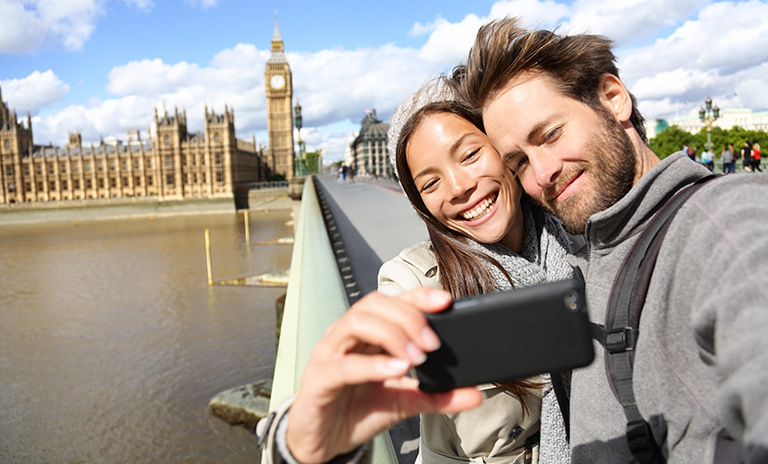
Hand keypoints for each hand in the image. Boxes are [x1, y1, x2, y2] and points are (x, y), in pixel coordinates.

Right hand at [285, 287, 483, 463]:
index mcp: (366, 334)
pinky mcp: (318, 379)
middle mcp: (345, 336)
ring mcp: (328, 354)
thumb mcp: (404, 402)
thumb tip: (475, 394)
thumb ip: (437, 396)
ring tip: (416, 357)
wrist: (323, 442)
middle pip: (374, 304)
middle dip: (408, 317)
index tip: (445, 302)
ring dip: (392, 335)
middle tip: (433, 343)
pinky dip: (373, 365)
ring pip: (356, 322)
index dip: (417, 295)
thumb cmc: (357, 412)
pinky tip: (396, 370)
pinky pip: (343, 365)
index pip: (392, 301)